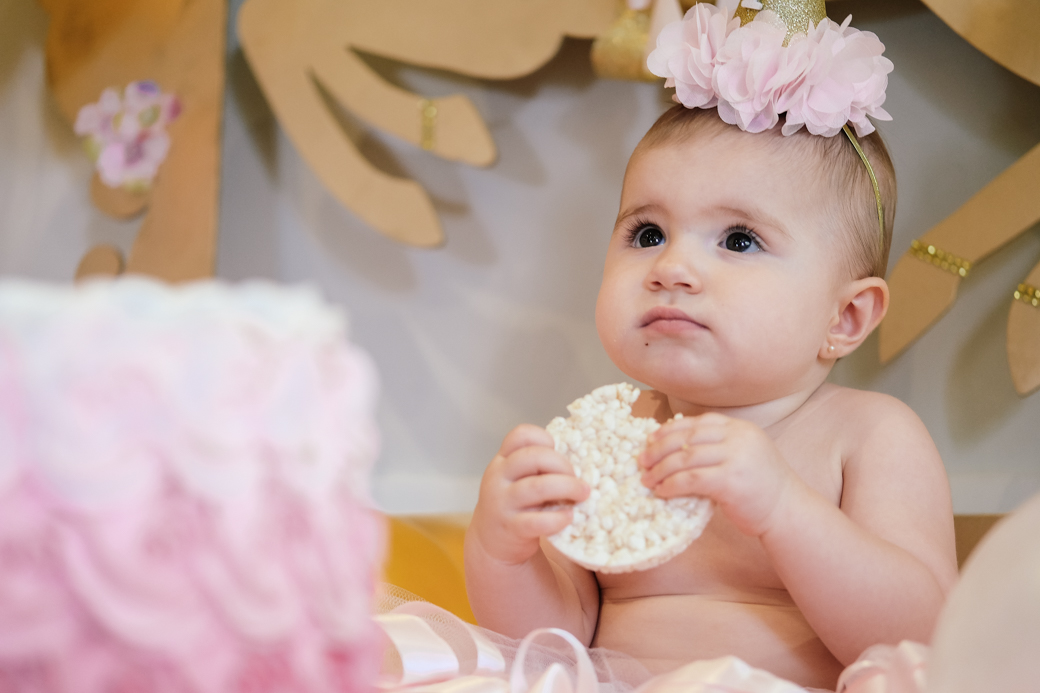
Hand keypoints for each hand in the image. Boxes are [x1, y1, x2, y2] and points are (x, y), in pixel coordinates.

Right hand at [470, 424, 589, 565]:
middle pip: (533, 457)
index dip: (544, 439)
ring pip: (538, 487)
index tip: (557, 452)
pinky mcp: (511, 528)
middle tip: (578, 479)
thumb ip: (537, 467)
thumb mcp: (517, 479)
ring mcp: (502, 503)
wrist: (492, 541)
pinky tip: (568, 517)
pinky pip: (537, 521)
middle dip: (563, 465)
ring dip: (567, 488)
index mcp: (502, 460)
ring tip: (583, 494)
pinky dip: (558, 518)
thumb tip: (580, 459)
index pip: (521, 435)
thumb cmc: (515, 504)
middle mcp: (498, 477)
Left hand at [639, 413, 797, 536]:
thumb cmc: (761, 488)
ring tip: (647, 479)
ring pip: (685, 457)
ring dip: (661, 469)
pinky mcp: (731, 480)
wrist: (787, 511)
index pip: (697, 422)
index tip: (651, 439)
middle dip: (659, 448)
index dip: (670, 429)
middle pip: (687, 437)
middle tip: (642, 460)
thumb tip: (676, 450)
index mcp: (740, 428)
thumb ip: (718, 448)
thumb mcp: (743, 456)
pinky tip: (662, 492)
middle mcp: (738, 437)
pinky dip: (672, 485)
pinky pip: (691, 479)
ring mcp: (736, 457)